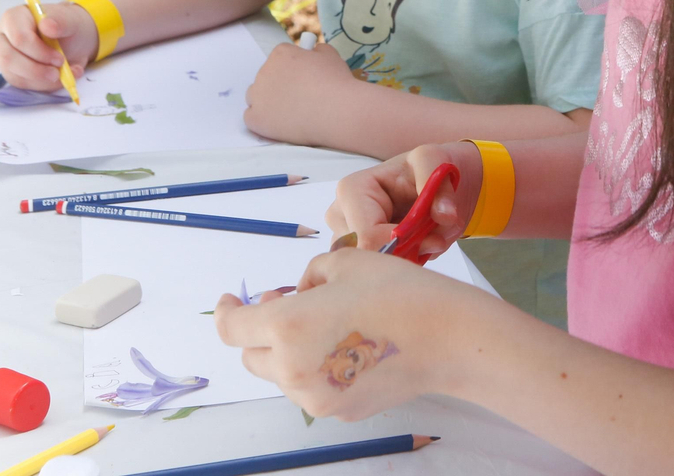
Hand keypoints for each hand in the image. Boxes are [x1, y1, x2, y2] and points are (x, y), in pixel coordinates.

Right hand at [0, 1, 98, 88]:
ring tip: (63, 74)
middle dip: (36, 70)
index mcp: (14, 17)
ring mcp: (4, 56)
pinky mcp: (11, 72)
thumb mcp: (71, 21)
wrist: (72, 40)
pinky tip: (58, 78)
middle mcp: (3, 37)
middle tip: (58, 73)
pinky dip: (43, 85)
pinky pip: (22, 84)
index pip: (18, 37)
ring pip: (14, 75)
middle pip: (9, 59)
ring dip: (42, 80)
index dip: (39, 51)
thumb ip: (61, 22)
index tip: (60, 58)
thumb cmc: (67, 27)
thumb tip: (47, 25)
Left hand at [213, 247, 491, 420]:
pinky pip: (313, 388)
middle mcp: (293, 369)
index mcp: (287, 327)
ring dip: (289, 351)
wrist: (447, 338)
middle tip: (289, 304)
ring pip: (282, 374)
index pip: (231, 328)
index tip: (232, 299)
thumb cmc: (399, 291)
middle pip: (252, 356)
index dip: (226, 310)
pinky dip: (317, 368)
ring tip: (328, 325)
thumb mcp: (346, 262)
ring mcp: (315, 397)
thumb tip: (300, 294)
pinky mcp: (339, 411)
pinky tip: (350, 346)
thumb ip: (310, 276)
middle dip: (261, 330)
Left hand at [242, 41, 357, 145]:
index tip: (303, 81)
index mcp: (281, 54)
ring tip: (288, 113)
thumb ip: (317, 51)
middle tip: (298, 98)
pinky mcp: (255, 118)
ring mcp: (257, 96)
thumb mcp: (331, 56)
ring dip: (267, 102)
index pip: (279, 59)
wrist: (336, 111)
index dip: (291, 70)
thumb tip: (312, 53)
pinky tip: (278, 124)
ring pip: (255, 97)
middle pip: (266, 78)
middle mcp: (264, 71)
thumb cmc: (336, 82)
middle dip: (279, 86)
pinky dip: (263, 121)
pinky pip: (251, 118)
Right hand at [325, 142, 479, 254]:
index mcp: (352, 190)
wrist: (439, 182)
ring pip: (374, 267)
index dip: (401, 244)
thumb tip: (445, 216)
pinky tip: (420, 246)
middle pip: (366, 255)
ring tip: (428, 236)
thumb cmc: (430, 169)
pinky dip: (407, 263)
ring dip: (407, 258)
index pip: (367, 236)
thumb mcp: (437, 163)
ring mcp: (348, 238)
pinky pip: (381, 273)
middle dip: (405, 252)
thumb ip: (441, 189)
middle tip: (434, 238)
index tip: (433, 239)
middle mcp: (342, 216)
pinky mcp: (362, 254)